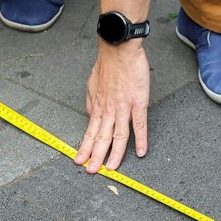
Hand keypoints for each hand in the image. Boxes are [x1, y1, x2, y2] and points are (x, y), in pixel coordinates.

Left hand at [74, 40, 148, 172]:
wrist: (119, 48)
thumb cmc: (107, 63)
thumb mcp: (92, 84)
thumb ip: (92, 101)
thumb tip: (90, 114)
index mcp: (97, 106)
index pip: (90, 132)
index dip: (85, 148)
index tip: (79, 160)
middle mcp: (108, 110)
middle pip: (101, 138)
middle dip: (95, 157)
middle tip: (91, 171)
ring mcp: (123, 107)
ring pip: (118, 135)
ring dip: (114, 154)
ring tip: (111, 169)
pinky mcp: (138, 102)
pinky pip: (139, 124)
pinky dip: (140, 140)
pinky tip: (141, 152)